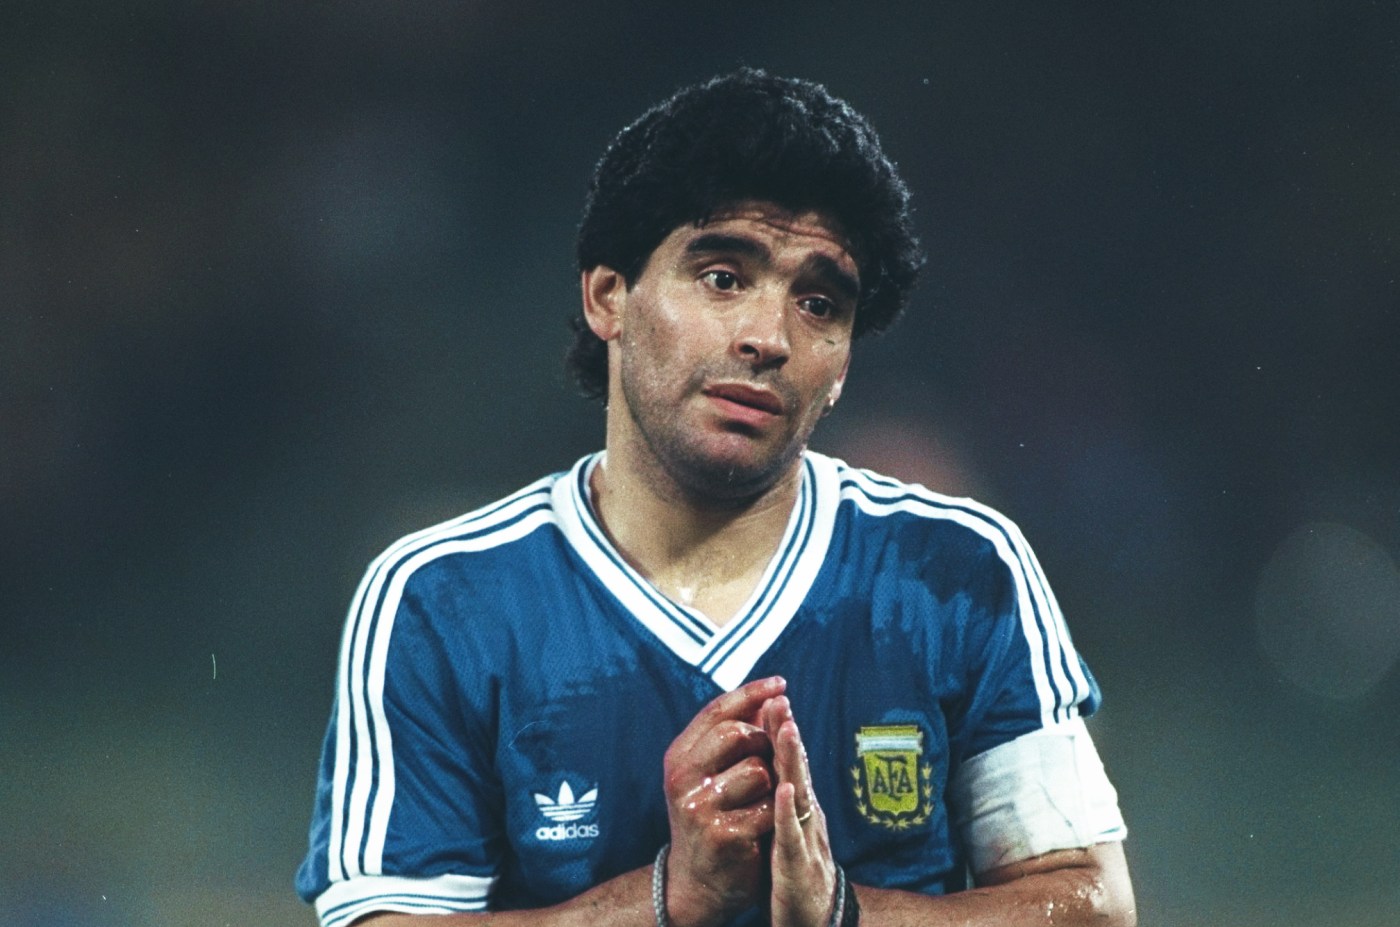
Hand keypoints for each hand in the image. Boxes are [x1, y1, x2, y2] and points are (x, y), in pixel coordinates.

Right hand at [662, 676, 785, 926]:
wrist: (698, 882)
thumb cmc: (713, 817)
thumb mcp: (712, 773)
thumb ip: (736, 736)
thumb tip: (772, 695)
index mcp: (679, 756)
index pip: (717, 711)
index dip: (751, 693)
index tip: (782, 683)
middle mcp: (682, 777)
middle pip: (737, 735)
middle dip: (763, 742)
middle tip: (769, 760)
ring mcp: (699, 806)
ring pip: (758, 770)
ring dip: (770, 784)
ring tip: (756, 803)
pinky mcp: (722, 833)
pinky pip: (768, 806)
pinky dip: (774, 813)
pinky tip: (760, 825)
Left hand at [762, 696, 837, 926]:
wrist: (813, 914)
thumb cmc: (794, 865)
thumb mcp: (784, 821)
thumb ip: (778, 788)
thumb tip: (767, 753)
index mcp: (796, 802)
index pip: (787, 759)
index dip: (779, 727)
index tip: (772, 692)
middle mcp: (804, 813)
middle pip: (796, 766)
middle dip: (787, 733)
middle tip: (780, 698)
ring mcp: (804, 836)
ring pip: (798, 792)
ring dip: (792, 761)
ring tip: (786, 730)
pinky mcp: (797, 863)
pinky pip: (791, 834)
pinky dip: (786, 811)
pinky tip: (781, 791)